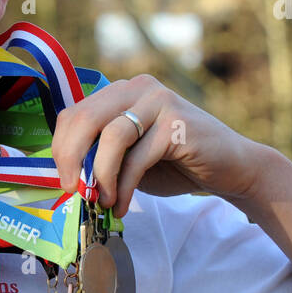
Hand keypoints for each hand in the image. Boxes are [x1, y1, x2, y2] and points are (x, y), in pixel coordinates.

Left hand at [51, 74, 265, 216]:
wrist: (231, 169)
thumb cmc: (174, 164)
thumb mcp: (127, 157)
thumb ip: (99, 156)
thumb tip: (67, 177)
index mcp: (120, 92)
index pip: (74, 113)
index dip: (61, 149)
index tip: (64, 181)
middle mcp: (137, 88)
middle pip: (85, 118)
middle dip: (71, 159)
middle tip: (72, 190)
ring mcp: (159, 101)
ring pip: (111, 137)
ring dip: (100, 176)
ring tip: (102, 201)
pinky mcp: (177, 123)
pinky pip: (137, 158)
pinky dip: (123, 186)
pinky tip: (121, 205)